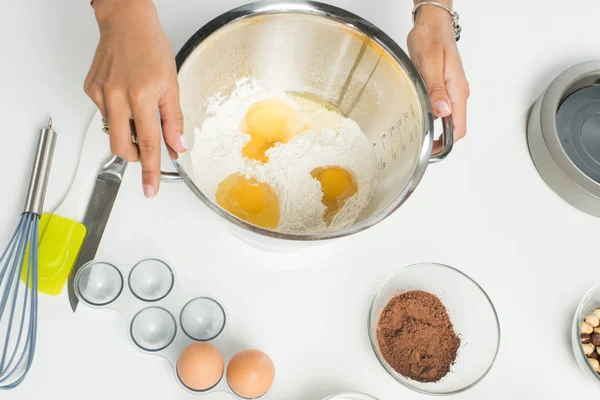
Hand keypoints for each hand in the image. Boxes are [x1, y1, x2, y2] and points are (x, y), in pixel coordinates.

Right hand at [84, 0, 185, 197]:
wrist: (126, 22)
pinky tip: (125, 95)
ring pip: (112, 130)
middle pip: (121, 146)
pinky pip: (105, 114)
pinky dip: (118, 113)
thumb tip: (178, 146)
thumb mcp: (171, 85)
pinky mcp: (90, 89)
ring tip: (138, 107)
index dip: (150, 170)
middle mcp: (117, 96)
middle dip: (134, 154)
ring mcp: (100, 93)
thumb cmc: (151, 48)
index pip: (148, 144)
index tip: (150, 188)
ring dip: (127, 130)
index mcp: (142, 96)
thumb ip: (173, 119)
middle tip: (145, 146)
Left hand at [408, 5, 468, 144]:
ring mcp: (452, 90)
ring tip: (416, 133)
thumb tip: (442, 111)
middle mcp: (457, 93)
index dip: (445, 143)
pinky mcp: (444, 86)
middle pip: (454, 126)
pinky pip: (441, 107)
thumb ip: (436, 89)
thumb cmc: (431, 38)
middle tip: (419, 146)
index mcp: (457, 90)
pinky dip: (431, 115)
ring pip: (447, 118)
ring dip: (434, 128)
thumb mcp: (430, 63)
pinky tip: (418, 114)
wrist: (432, 23)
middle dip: (439, 140)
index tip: (430, 150)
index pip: (458, 127)